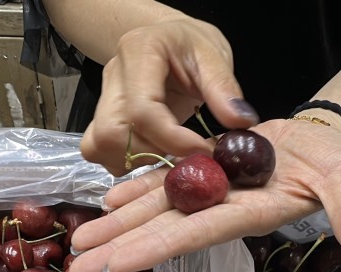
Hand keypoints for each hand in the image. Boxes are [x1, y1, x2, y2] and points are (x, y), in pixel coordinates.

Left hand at [64, 119, 340, 271]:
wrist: (322, 142)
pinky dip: (136, 189)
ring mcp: (208, 192)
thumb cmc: (335, 164)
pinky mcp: (205, 171)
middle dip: (117, 250)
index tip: (114, 266)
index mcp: (245, 214)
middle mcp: (218, 209)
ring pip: (153, 209)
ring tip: (75, 243)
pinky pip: (165, 183)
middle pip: (159, 231)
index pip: (193, 235)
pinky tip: (106, 198)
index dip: (154, 249)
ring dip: (114, 225)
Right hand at [80, 17, 260, 176]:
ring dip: (137, 160)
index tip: (201, 149)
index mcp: (139, 52)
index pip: (142, 110)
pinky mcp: (103, 118)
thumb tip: (240, 122)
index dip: (172, 139)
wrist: (168, 40)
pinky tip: (152, 153)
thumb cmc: (190, 45)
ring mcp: (104, 98)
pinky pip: (100, 150)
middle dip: (150, 154)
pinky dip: (125, 161)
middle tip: (182, 154)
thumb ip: (225, 89)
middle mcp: (113, 76)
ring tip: (169, 152)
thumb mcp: (214, 56)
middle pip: (112, 133)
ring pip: (101, 145)